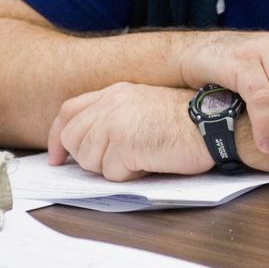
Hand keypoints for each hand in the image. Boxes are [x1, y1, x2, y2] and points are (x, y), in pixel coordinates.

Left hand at [47, 83, 207, 180]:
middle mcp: (110, 104)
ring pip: (89, 161)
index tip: (58, 158)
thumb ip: (115, 115)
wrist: (211, 122)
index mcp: (114, 92)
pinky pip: (111, 173)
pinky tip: (149, 162)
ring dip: (112, 167)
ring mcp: (116, 123)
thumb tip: (88, 144)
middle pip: (73, 140)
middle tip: (117, 161)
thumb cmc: (185, 119)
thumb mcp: (143, 105)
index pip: (68, 112)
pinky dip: (129, 175)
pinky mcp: (126, 145)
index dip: (57, 137)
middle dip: (88, 158)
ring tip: (140, 157)